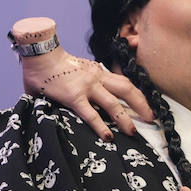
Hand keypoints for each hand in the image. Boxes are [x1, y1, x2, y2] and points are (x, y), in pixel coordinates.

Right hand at [14, 18, 153, 140]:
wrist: (38, 53)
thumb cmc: (54, 65)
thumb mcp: (78, 72)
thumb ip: (86, 85)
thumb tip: (92, 102)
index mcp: (99, 73)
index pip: (125, 84)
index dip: (139, 96)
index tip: (148, 108)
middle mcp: (97, 78)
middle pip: (127, 90)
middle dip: (142, 105)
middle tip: (152, 118)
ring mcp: (87, 87)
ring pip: (113, 103)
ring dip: (125, 118)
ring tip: (132, 132)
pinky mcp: (74, 96)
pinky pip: (91, 113)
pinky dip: (101, 126)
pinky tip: (108, 137)